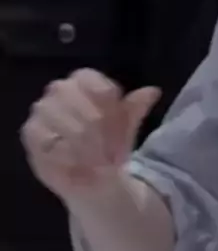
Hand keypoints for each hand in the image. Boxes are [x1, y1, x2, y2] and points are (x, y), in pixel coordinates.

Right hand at [20, 68, 159, 203]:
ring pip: (66, 123)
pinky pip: (47, 141)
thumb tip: (153, 91)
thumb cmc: (110, 141)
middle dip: (102, 135)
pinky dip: (66, 156)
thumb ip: (136, 108)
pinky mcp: (30, 132)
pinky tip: (78, 166)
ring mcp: (42, 109)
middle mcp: (60, 88)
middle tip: (113, 156)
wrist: (92, 173)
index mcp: (85, 78)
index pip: (102, 89)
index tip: (124, 135)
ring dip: (86, 147)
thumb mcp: (127, 124)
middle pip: (85, 108)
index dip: (115, 115)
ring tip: (98, 163)